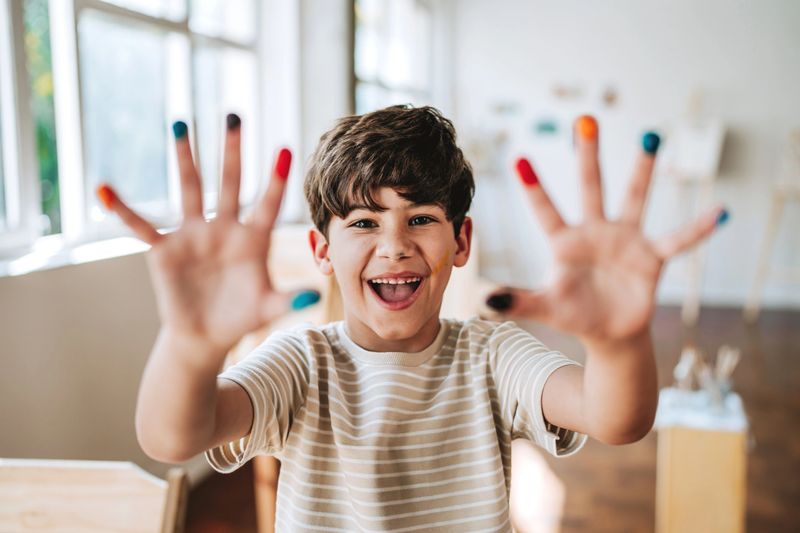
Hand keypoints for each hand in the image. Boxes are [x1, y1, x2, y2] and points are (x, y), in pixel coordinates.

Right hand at [96, 115, 318, 351]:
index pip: (266, 204)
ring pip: (189, 189)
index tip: (284, 148)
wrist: (205, 335)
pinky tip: (105, 189)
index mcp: (253, 239)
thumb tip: (315, 298)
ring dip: (186, 158)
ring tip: (181, 124)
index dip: (275, 180)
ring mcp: (194, 235)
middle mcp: (224, 228)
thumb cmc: (241, 317)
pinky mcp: (165, 249)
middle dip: (232, 150)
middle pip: (229, 183)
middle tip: (233, 114)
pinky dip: (123, 209)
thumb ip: (289, 300)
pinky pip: (142, 226)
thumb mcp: (267, 309)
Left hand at [485, 116, 726, 341]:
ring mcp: (625, 240)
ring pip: (634, 198)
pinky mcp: (652, 257)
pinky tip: (719, 212)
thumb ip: (517, 301)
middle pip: (591, 187)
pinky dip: (697, 229)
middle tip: (584, 118)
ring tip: (651, 135)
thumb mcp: (544, 307)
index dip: (534, 187)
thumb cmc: (574, 313)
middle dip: (588, 155)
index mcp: (565, 242)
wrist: (609, 332)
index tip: (517, 157)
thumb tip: (485, 301)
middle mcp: (595, 232)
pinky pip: (678, 241)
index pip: (545, 211)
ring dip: (642, 170)